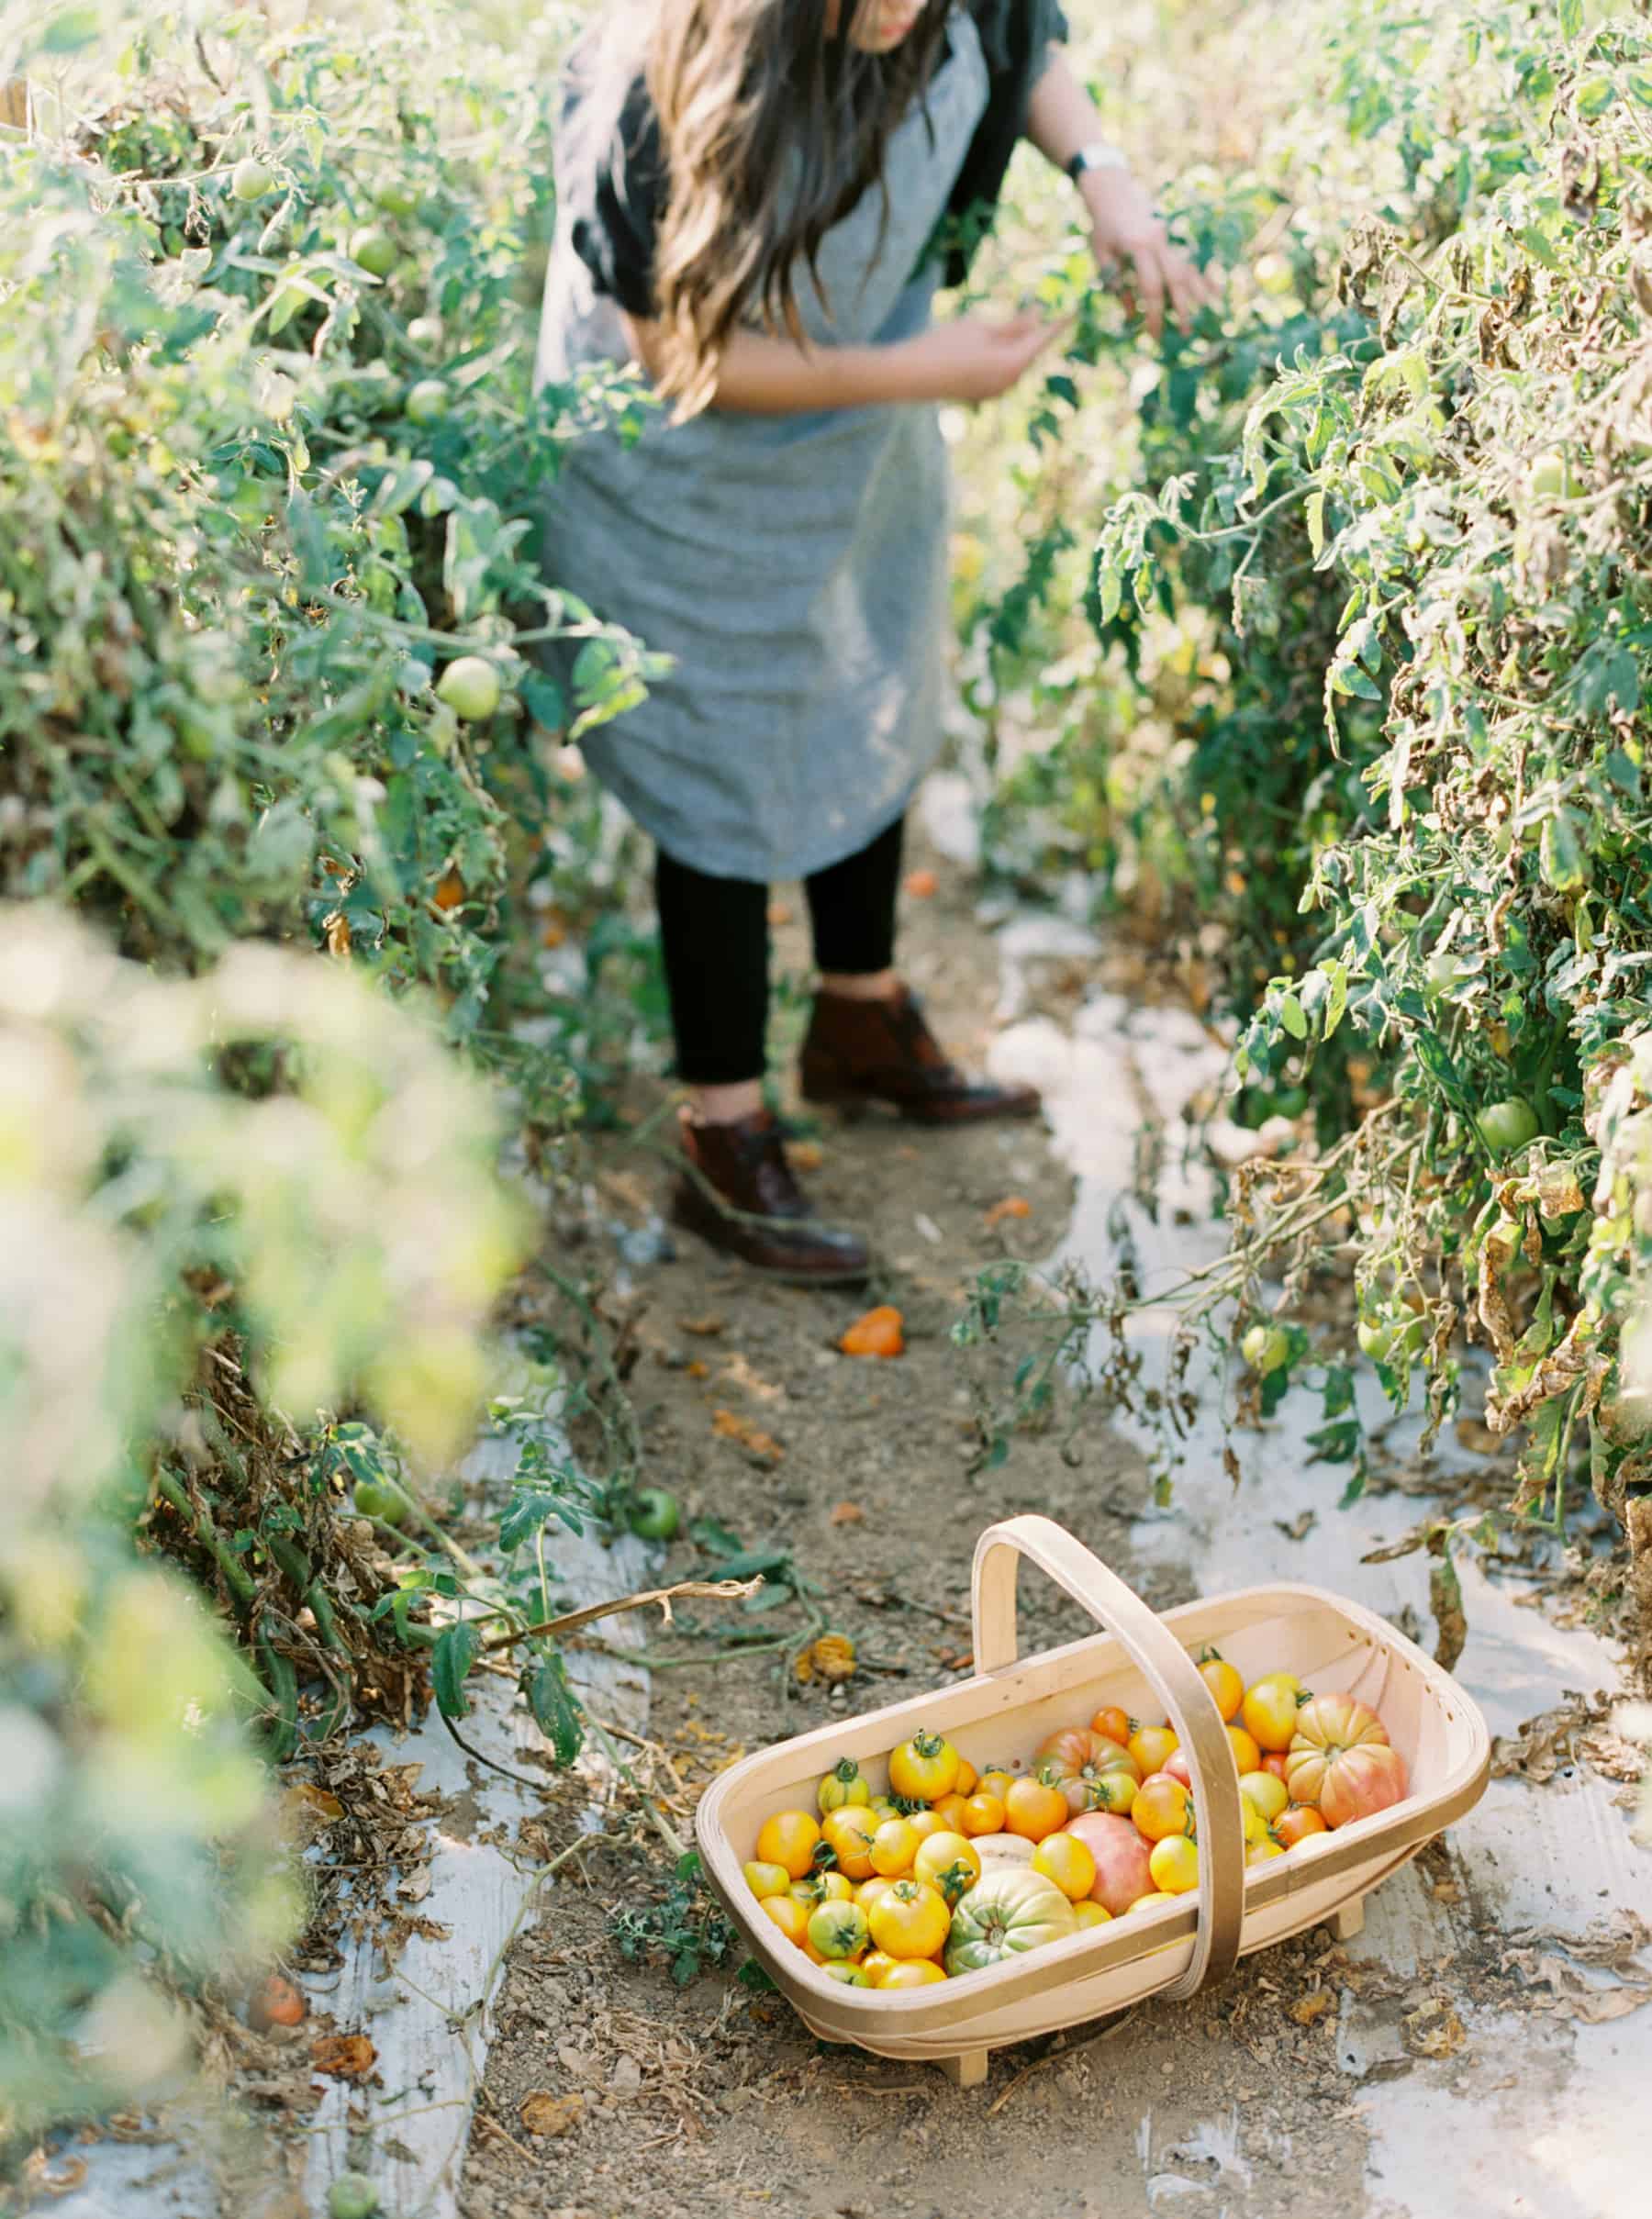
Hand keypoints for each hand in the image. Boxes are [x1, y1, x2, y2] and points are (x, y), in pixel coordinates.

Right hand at [900, 310, 1074, 403]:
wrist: (909, 377)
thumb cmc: (945, 346)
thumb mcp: (981, 328)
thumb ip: (1012, 325)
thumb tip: (1036, 318)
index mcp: (1013, 364)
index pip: (1043, 339)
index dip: (1059, 322)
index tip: (1074, 310)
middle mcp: (1009, 383)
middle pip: (1029, 351)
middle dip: (1033, 331)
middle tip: (1038, 307)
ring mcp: (994, 392)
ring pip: (1014, 361)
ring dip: (1014, 342)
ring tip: (1009, 321)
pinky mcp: (980, 393)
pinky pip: (999, 370)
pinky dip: (1000, 354)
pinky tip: (987, 342)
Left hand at [1082, 169, 1220, 339]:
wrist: (1114, 193)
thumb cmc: (1103, 228)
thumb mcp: (1102, 256)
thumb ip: (1116, 284)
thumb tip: (1131, 314)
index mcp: (1138, 248)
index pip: (1151, 288)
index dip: (1154, 314)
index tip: (1155, 335)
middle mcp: (1158, 242)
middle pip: (1176, 280)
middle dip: (1182, 309)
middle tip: (1186, 334)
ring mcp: (1169, 238)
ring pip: (1188, 268)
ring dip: (1198, 294)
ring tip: (1206, 316)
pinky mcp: (1174, 236)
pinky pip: (1191, 259)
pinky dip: (1203, 276)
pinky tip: (1215, 291)